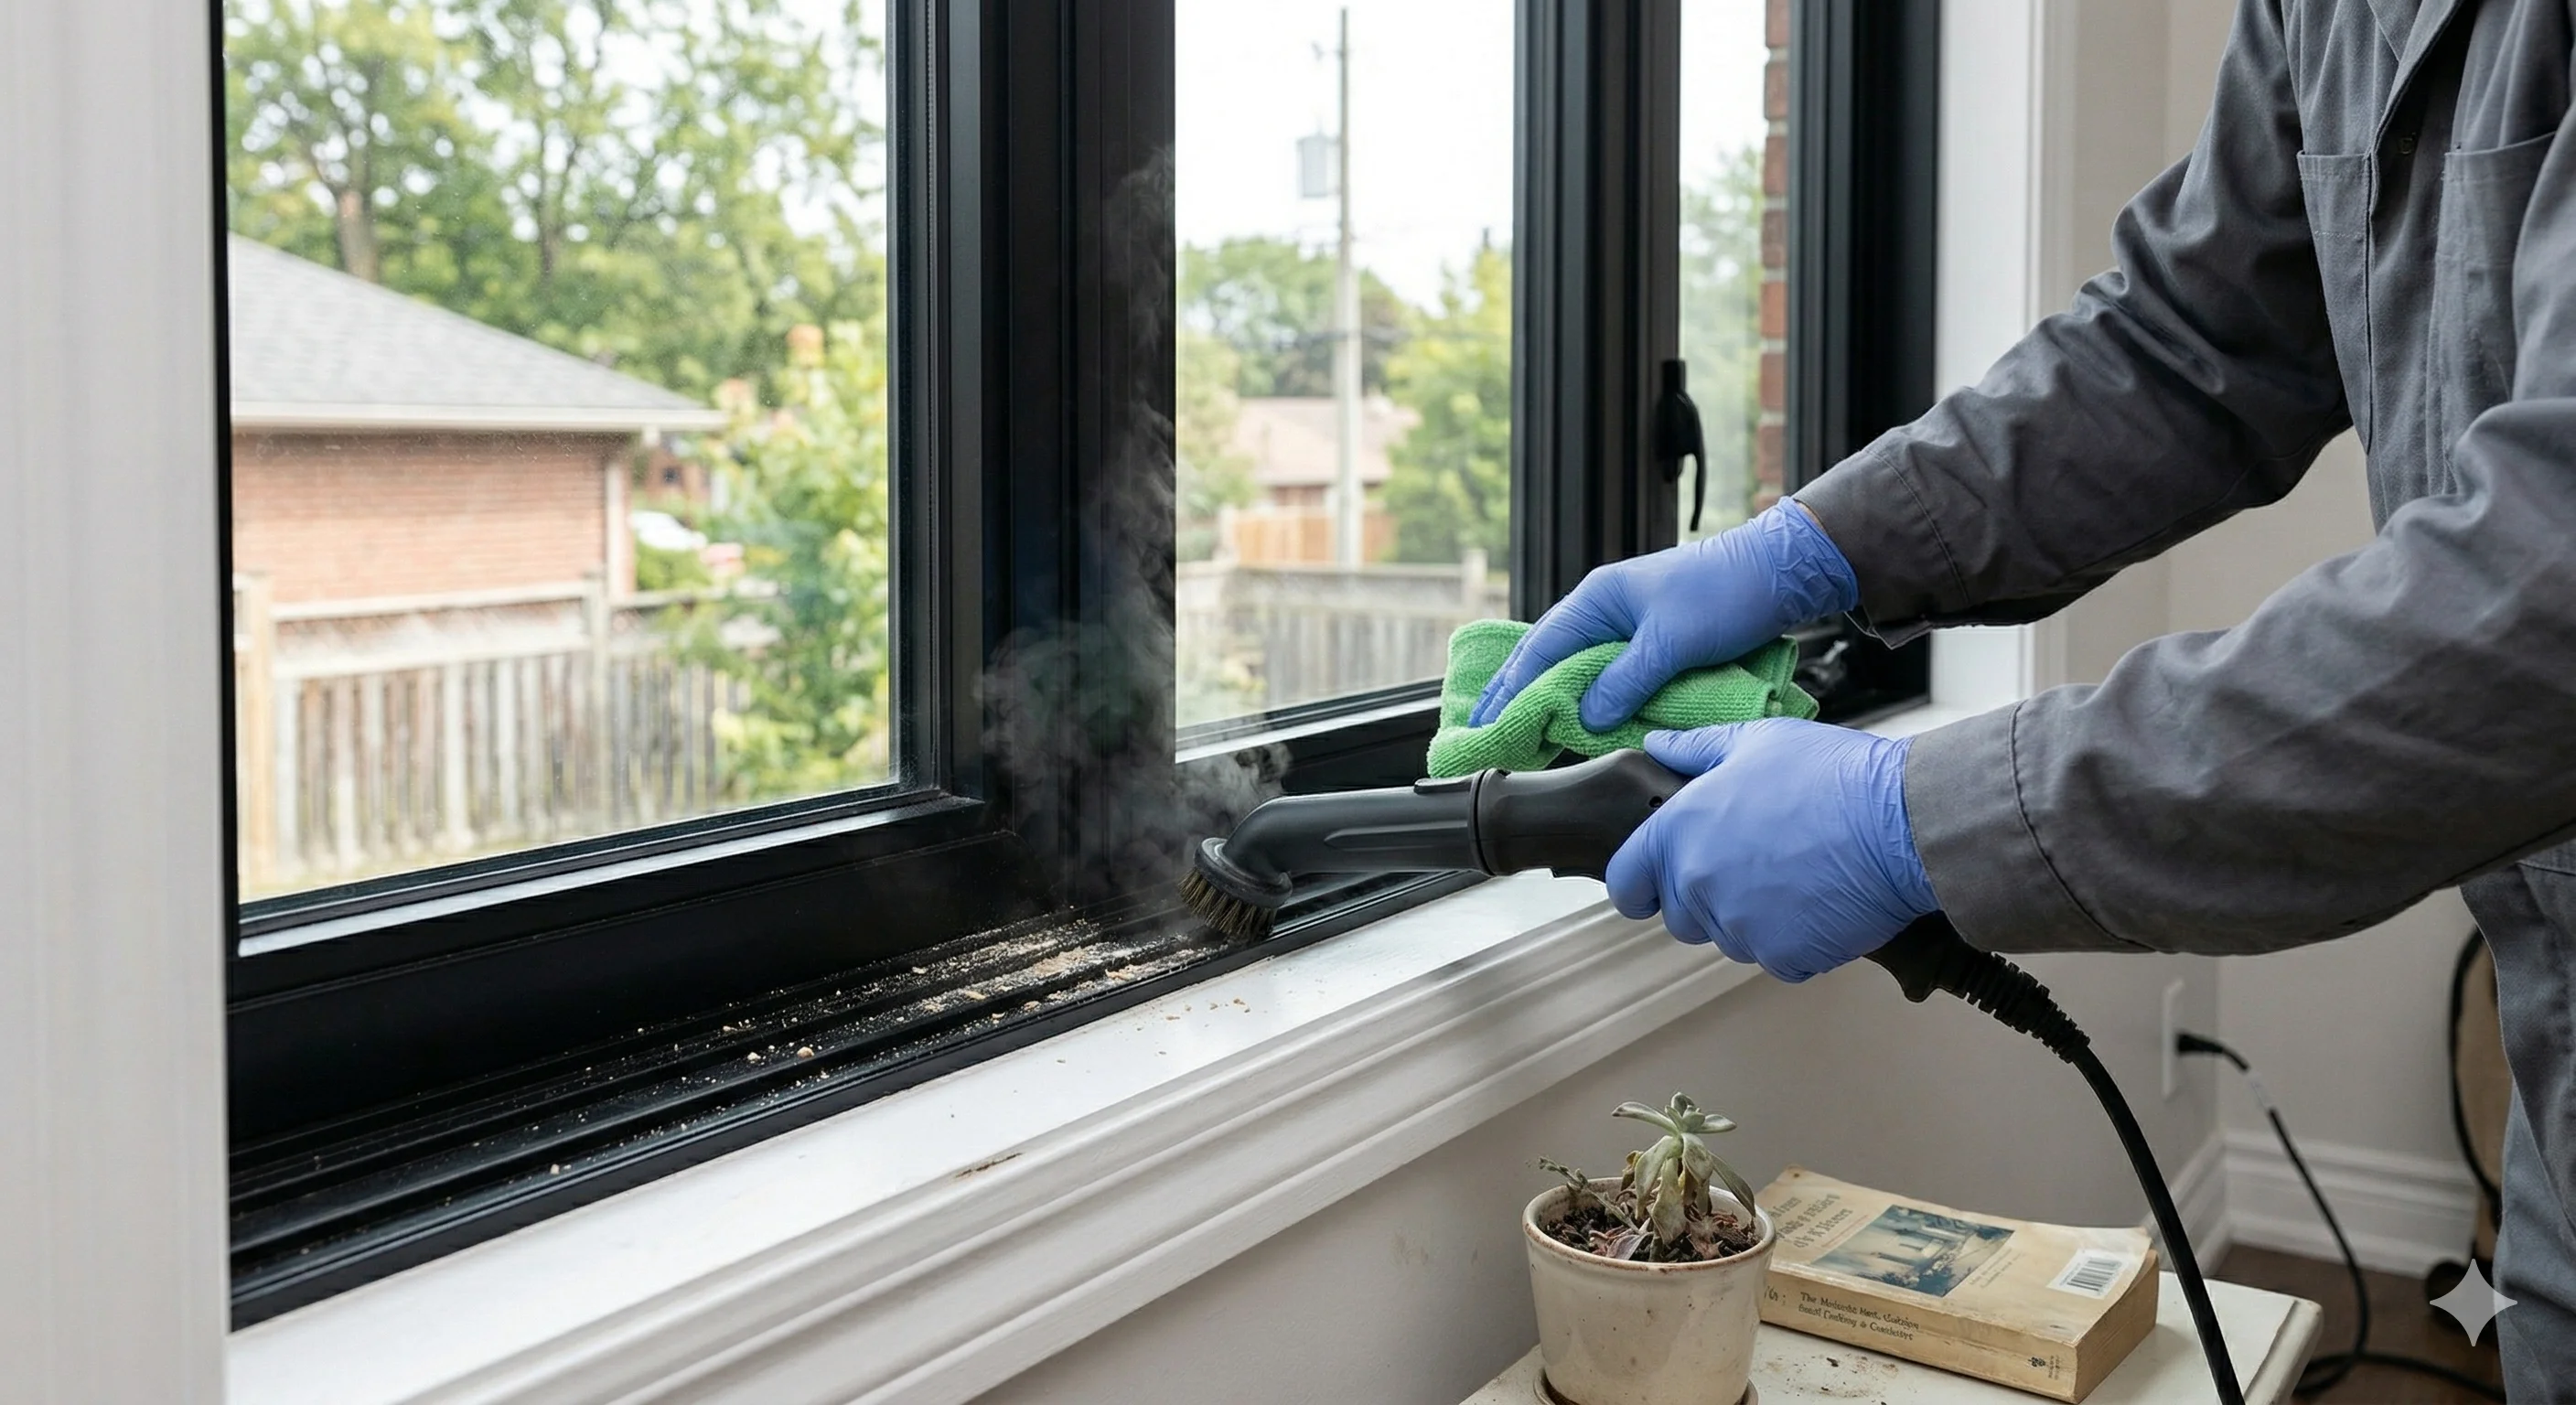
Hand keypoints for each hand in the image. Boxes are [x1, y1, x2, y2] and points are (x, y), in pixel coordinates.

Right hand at [1469, 503, 1858, 731]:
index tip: (1484, 725)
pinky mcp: (1653, 645)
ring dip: (1551, 702)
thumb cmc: (1727, 592)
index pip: (1538, 652)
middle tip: (1486, 734)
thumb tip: (1583, 719)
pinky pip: (1609, 679)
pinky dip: (1590, 702)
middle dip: (1517, 697)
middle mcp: (1605, 613)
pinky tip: (1580, 725)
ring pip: (1578, 672)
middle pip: (1548, 661)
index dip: (1509, 691)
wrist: (1782, 572)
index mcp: (1597, 601)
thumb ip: (1625, 682)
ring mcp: (1628, 629)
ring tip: (1523, 737)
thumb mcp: (1671, 642)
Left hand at [1604, 719, 1936, 982]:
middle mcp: (1699, 885)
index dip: (1639, 884)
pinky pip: (1776, 958)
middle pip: (1679, 916)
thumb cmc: (1830, 775)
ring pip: (1729, 938)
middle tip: (1753, 863)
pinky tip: (1820, 901)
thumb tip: (1656, 745)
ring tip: (1795, 875)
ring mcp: (1740, 927)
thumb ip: (1695, 748)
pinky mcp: (1783, 957)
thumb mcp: (1756, 741)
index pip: (1626, 883)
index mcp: (1680, 833)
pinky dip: (1795, 939)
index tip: (1655, 883)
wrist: (1899, 822)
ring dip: (1751, 917)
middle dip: (1705, 898)